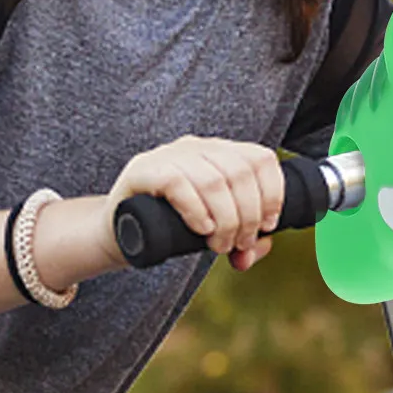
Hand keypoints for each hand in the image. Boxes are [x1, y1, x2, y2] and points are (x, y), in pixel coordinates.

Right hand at [108, 136, 284, 270]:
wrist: (119, 233)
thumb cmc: (171, 228)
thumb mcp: (214, 233)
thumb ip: (243, 240)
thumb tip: (263, 245)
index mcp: (219, 153)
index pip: (261, 159)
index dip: (273, 193)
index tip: (268, 226)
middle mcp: (197, 146)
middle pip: (241, 172)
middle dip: (248, 216)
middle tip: (238, 244)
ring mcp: (168, 155)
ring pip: (214, 180)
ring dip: (226, 220)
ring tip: (218, 245)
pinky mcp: (142, 170)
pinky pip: (177, 182)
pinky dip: (196, 210)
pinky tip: (200, 229)